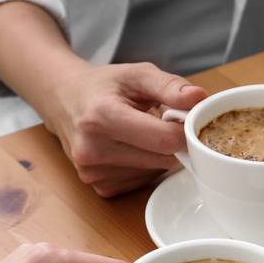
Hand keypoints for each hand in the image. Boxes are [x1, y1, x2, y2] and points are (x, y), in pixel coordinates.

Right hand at [42, 62, 207, 196]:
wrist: (63, 100)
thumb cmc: (103, 87)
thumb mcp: (136, 75)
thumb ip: (170, 86)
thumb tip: (200, 98)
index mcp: (101, 116)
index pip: (164, 139)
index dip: (185, 130)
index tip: (186, 119)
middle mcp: (92, 149)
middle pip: (163, 158)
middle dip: (173, 141)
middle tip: (161, 122)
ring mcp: (93, 173)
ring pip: (156, 172)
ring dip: (159, 155)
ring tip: (140, 133)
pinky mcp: (99, 187)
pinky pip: (143, 182)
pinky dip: (146, 166)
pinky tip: (130, 148)